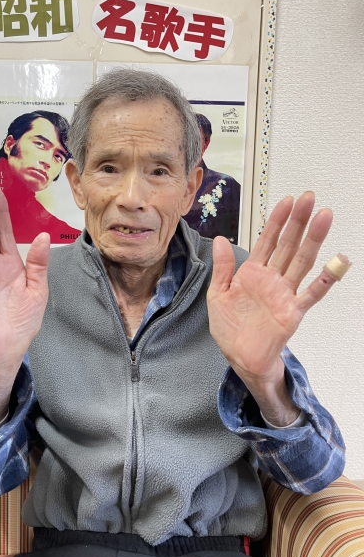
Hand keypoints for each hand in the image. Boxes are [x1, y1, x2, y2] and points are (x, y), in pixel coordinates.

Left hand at [207, 192, 337, 390]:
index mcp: (252, 273)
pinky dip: (327, 278)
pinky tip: (339, 262)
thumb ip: (223, 268)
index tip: (286, 201)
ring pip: (302, 261)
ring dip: (313, 239)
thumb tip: (220, 239)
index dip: (276, 221)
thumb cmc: (229, 329)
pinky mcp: (293, 311)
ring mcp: (285, 293)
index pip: (267, 240)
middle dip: (297, 221)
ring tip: (324, 217)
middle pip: (288, 244)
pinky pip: (312, 293)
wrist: (239, 358)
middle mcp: (272, 279)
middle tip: (309, 198)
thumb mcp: (217, 295)